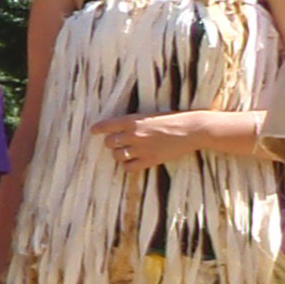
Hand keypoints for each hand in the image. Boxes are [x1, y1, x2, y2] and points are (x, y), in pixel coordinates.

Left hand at [91, 111, 212, 172]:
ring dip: (120, 154)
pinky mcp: (150, 160)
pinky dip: (129, 165)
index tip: (93, 131)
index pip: (107, 126)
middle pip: (109, 143)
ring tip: (127, 152)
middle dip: (112, 143)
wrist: (191, 129)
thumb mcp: (149, 116)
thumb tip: (118, 130)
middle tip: (118, 142)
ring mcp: (141, 148)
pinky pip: (129, 167)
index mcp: (133, 120)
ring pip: (117, 156)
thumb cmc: (171, 119)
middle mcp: (134, 134)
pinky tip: (134, 161)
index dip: (98, 129)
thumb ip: (133, 123)